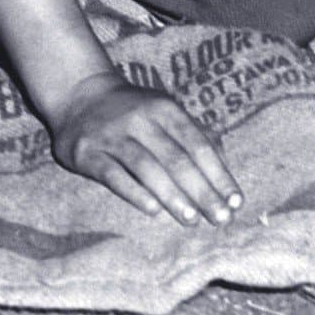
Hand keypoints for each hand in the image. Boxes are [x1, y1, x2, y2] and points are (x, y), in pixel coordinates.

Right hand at [48, 72, 242, 225]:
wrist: (78, 95)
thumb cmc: (134, 112)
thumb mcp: (165, 112)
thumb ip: (195, 136)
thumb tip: (224, 172)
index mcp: (165, 109)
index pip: (199, 145)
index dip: (219, 174)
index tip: (235, 201)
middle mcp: (140, 120)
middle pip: (177, 159)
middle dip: (202, 191)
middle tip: (221, 219)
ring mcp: (112, 136)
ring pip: (147, 168)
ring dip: (173, 196)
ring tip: (192, 220)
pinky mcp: (87, 153)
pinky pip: (114, 176)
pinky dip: (135, 193)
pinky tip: (154, 211)